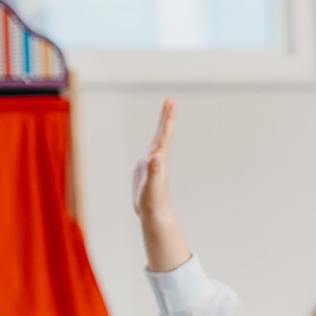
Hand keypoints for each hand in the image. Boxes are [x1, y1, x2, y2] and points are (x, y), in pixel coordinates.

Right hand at [132, 97, 174, 221]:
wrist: (154, 214)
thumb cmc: (153, 201)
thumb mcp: (152, 185)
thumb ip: (154, 171)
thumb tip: (156, 156)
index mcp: (159, 159)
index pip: (163, 135)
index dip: (166, 119)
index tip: (170, 103)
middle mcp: (157, 159)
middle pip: (162, 134)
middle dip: (165, 117)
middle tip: (170, 101)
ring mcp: (151, 164)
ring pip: (158, 141)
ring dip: (161, 128)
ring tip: (166, 114)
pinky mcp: (145, 170)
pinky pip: (150, 152)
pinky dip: (153, 143)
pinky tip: (153, 144)